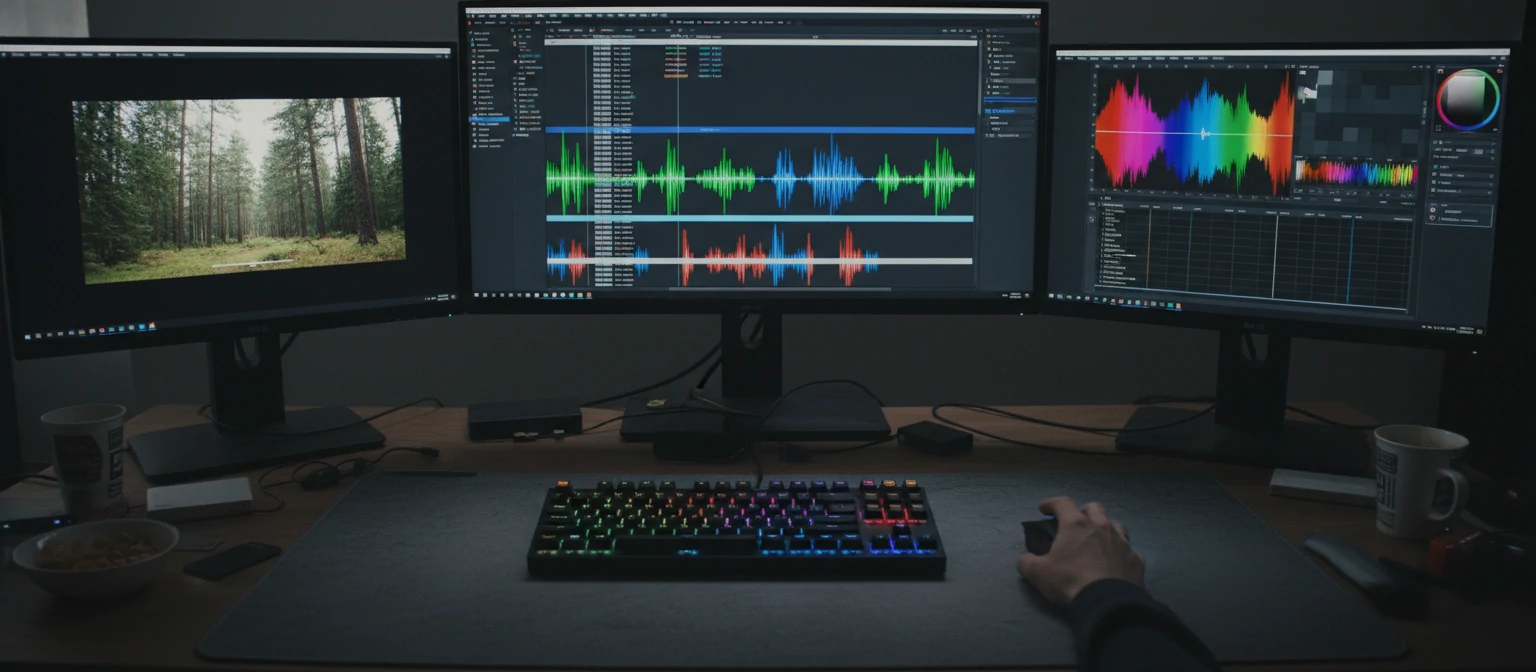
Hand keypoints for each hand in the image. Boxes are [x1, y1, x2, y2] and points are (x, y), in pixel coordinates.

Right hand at [1017, 496, 1144, 605]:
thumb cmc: (1070, 582)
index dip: (1051, 503)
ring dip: (1106, 527)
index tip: (1044, 509)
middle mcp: (1101, 526)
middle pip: (1094, 507)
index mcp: (1076, 525)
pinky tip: (1116, 562)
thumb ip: (1027, 562)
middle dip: (1083, 511)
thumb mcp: (1038, 574)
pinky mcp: (1136, 559)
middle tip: (1076, 523)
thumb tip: (1025, 559)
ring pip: (1116, 524)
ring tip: (1099, 539)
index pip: (1062, 503)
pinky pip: (1129, 549)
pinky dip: (1121, 552)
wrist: (1108, 603)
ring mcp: (1122, 542)